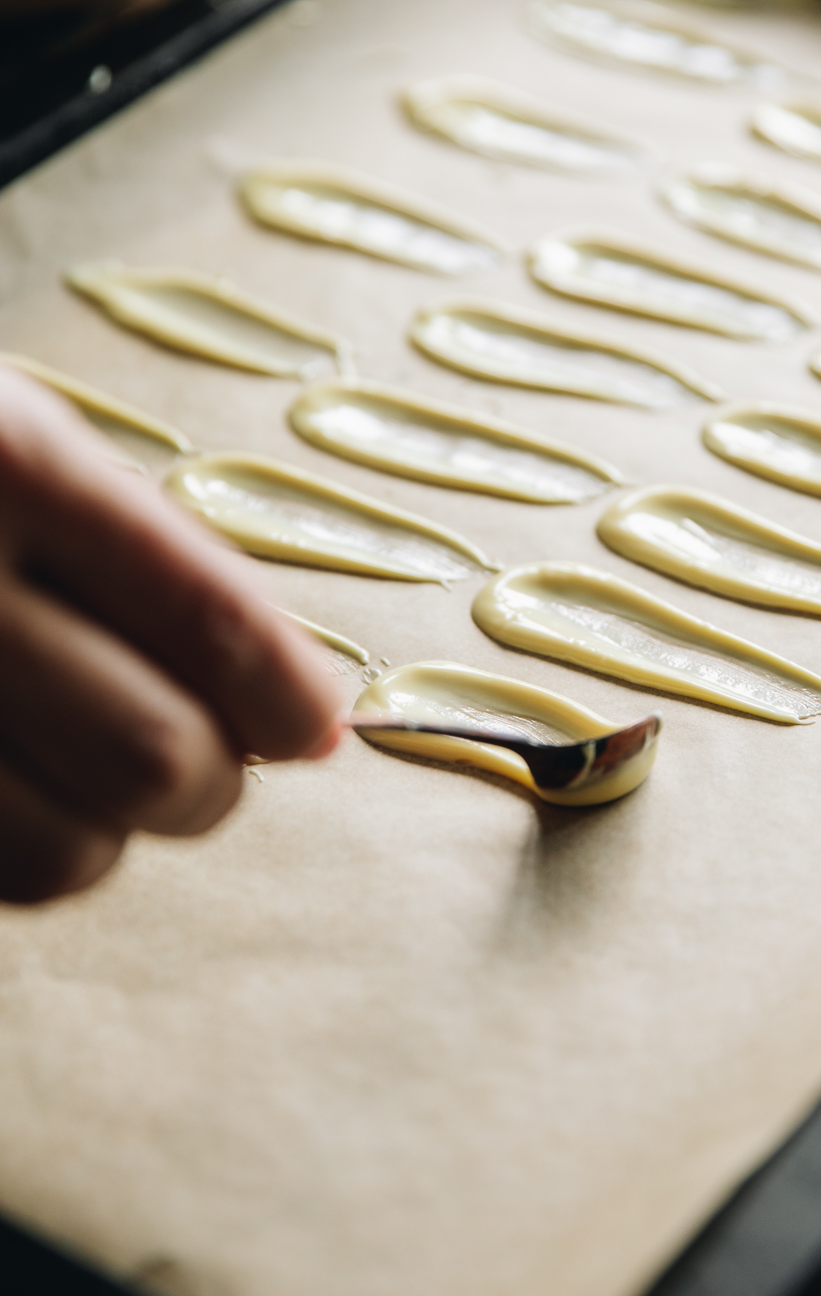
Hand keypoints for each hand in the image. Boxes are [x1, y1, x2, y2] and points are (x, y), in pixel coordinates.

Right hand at [0, 368, 340, 903]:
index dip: (286, 698)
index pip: (207, 619)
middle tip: (206, 765)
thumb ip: (142, 562)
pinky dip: (16, 854)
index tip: (314, 730)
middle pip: (155, 758)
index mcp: (7, 460)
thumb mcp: (15, 439)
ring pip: (65, 855)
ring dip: (109, 836)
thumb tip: (298, 717)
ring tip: (86, 776)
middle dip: (211, 783)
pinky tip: (7, 785)